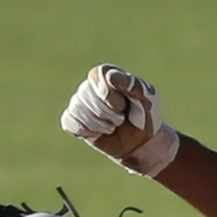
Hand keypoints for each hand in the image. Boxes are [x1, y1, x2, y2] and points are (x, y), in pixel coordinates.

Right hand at [59, 65, 178, 177]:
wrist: (140, 141)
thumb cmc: (145, 115)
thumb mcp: (146, 96)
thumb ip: (130, 84)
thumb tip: (109, 76)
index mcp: (107, 74)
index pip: (96, 75)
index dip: (108, 94)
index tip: (122, 107)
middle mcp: (90, 85)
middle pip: (85, 93)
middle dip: (106, 113)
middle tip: (120, 119)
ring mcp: (79, 102)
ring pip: (77, 108)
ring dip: (98, 124)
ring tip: (111, 127)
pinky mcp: (72, 119)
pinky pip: (69, 121)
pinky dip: (86, 131)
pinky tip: (97, 133)